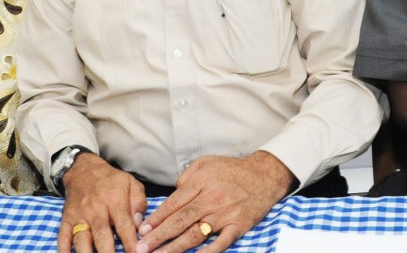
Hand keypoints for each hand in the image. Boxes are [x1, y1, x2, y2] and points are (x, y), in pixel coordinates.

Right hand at [58, 153, 146, 252]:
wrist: (83, 169)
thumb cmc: (111, 180)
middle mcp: (95, 209)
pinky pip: (63, 236)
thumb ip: (138, 203)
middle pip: (101, 235)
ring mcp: (79, 215)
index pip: (124, 224)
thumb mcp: (131, 183)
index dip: (130, 242)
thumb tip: (140, 224)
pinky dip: (64, 248)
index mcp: (114, 200)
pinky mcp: (66, 219)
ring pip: (81, 239)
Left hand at [136, 151, 293, 252]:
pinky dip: (209, 252)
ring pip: (196, 233)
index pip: (173, 203)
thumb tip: (173, 192)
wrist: (264, 174)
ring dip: (175, 247)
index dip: (156, 218)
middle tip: (142, 248)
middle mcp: (211, 199)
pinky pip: (222, 242)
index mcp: (201, 183)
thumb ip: (187, 176)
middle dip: (158, 236)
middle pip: (180, 220)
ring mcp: (225, 214)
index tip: (142, 230)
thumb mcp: (206, 162)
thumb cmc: (233, 169)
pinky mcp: (238, 225)